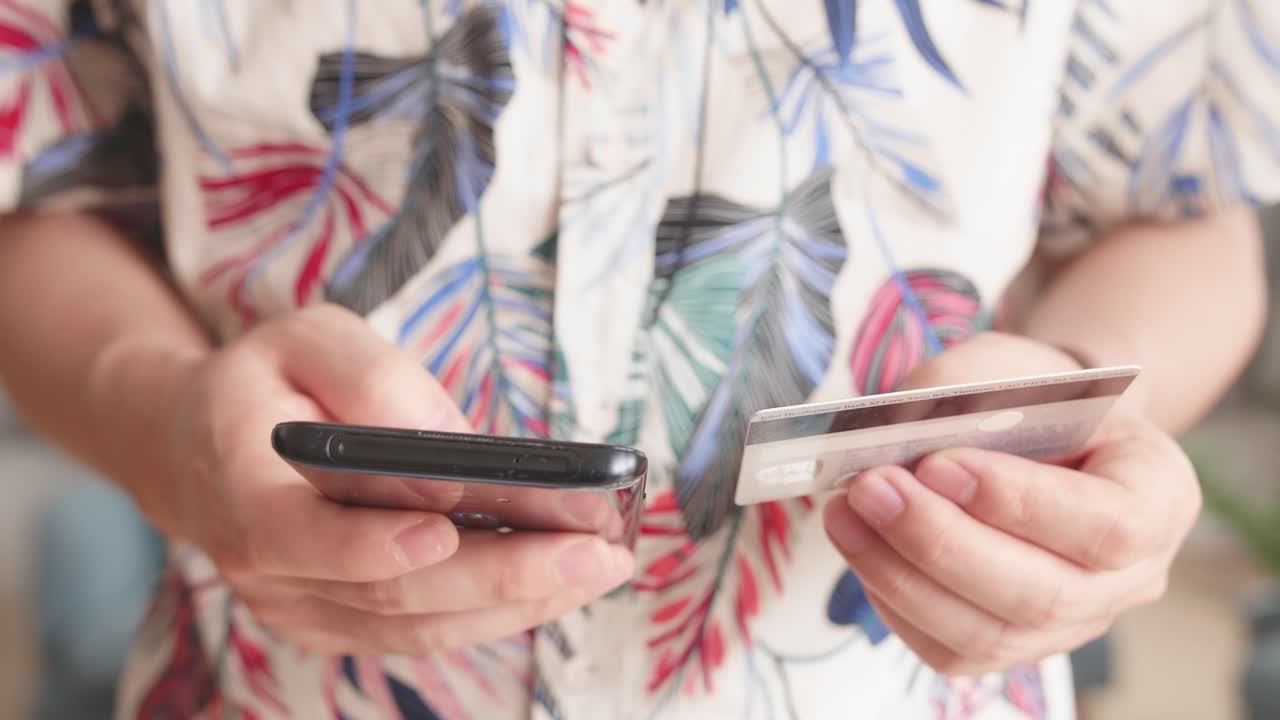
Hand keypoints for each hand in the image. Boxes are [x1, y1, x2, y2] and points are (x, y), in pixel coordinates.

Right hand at [162, 304, 632, 653]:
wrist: (199, 444)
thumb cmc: (265, 380)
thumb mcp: (306, 338)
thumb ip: (371, 379)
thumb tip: (453, 446)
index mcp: (240, 491)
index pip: (302, 536)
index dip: (372, 544)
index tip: (447, 530)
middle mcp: (268, 571)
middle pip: (390, 595)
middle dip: (500, 577)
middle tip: (591, 554)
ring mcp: (306, 608)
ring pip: (420, 626)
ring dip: (519, 603)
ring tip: (603, 565)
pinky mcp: (344, 621)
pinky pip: (426, 630)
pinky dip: (498, 610)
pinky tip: (562, 582)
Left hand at [822, 332, 1199, 674]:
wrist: (1038, 427)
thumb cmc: (1032, 394)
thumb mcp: (1009, 365)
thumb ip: (960, 395)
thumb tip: (889, 442)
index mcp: (1158, 496)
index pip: (1108, 527)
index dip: (1019, 503)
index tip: (937, 462)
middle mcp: (1130, 577)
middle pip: (1043, 595)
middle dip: (941, 542)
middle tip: (870, 486)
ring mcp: (1074, 622)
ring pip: (989, 634)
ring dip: (901, 574)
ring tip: (846, 511)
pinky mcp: (1013, 643)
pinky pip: (949, 649)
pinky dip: (893, 600)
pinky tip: (861, 546)